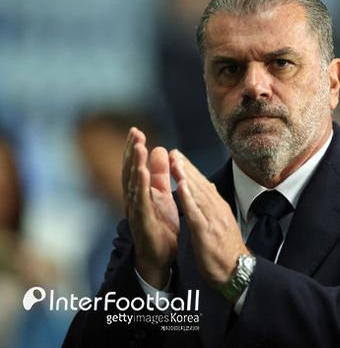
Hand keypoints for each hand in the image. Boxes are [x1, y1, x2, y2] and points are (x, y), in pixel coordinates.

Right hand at [123, 127, 179, 288]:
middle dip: (132, 152)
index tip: (136, 131)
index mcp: (140, 192)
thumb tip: (159, 148)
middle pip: (130, 172)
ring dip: (135, 165)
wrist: (160, 257)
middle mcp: (134, 200)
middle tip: (135, 133)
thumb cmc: (159, 225)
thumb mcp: (162, 194)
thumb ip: (160, 174)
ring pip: (133, 185)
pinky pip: (141, 203)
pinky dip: (141, 187)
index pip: (134, 167)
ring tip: (139, 147)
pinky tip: (142, 174)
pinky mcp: (144, 222)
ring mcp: (137, 211)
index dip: (134, 149)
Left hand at [170, 149, 248, 288]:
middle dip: (186, 167)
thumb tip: (209, 187)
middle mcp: (217, 210)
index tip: (178, 157)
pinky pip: (195, 212)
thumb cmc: (226, 251)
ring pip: (198, 194)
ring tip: (175, 162)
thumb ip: (214, 206)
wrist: (237, 271)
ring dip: (186, 176)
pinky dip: (188, 198)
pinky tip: (180, 186)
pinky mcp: (207, 231)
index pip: (203, 185)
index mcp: (219, 208)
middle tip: (174, 152)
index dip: (190, 170)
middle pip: (200, 184)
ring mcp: (213, 220)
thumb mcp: (222, 224)